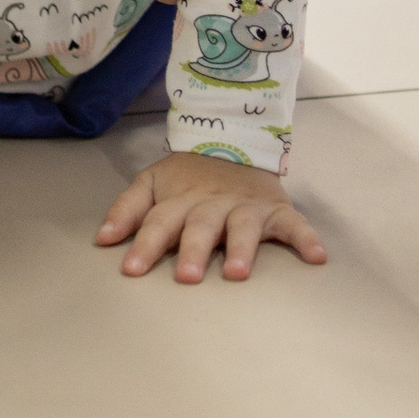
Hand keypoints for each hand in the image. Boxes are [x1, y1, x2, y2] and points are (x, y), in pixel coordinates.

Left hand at [97, 152, 326, 282]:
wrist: (234, 140)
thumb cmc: (188, 176)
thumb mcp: (153, 182)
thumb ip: (127, 209)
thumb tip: (101, 239)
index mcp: (180, 200)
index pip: (159, 222)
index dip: (144, 245)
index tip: (131, 270)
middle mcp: (213, 204)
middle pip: (202, 227)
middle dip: (194, 251)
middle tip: (187, 277)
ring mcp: (246, 207)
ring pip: (244, 228)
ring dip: (242, 249)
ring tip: (239, 273)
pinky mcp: (277, 209)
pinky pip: (295, 225)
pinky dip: (306, 238)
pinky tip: (316, 257)